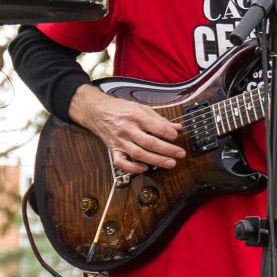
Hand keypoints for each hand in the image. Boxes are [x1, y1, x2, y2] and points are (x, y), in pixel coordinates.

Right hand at [69, 84, 183, 173]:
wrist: (96, 111)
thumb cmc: (120, 109)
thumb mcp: (141, 108)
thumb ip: (159, 119)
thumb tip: (177, 128)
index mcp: (135, 115)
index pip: (156, 127)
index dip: (170, 134)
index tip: (176, 137)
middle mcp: (127, 129)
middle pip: (150, 143)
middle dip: (168, 150)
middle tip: (180, 154)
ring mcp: (119, 141)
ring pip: (139, 154)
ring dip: (156, 160)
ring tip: (170, 163)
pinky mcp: (113, 150)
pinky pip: (121, 163)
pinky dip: (133, 168)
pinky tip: (144, 168)